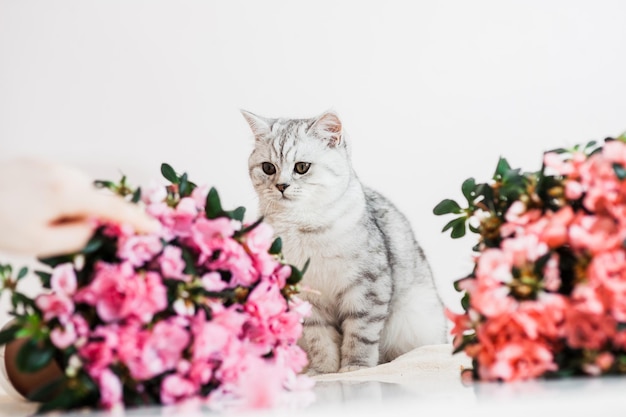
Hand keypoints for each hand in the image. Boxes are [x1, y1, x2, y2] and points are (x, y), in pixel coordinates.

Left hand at [0, 157, 159, 256]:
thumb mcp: (37, 245)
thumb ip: (76, 238)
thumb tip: (94, 227)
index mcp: (66, 194)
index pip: (112, 208)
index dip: (135, 220)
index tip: (153, 229)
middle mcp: (62, 173)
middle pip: (93, 197)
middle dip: (86, 215)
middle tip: (55, 233)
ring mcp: (46, 165)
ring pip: (75, 189)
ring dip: (68, 205)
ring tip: (32, 219)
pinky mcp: (32, 162)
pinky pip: (58, 181)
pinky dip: (54, 196)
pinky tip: (26, 206)